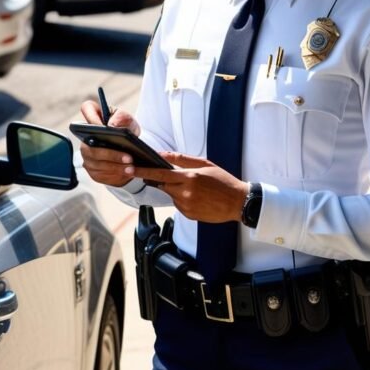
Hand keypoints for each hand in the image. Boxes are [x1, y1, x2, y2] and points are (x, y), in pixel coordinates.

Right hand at [79, 99, 140, 186]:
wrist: (131, 148)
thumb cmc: (127, 129)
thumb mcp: (129, 121)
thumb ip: (122, 118)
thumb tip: (111, 126)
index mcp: (94, 117)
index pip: (86, 108)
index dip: (92, 117)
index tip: (104, 127)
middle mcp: (85, 137)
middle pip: (91, 146)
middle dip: (111, 154)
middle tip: (128, 158)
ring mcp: (87, 155)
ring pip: (97, 163)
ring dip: (116, 167)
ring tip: (131, 168)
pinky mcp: (92, 170)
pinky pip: (101, 174)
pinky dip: (115, 175)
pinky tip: (127, 173)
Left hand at [130, 152, 248, 222]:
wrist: (238, 202)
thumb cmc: (222, 180)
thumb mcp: (204, 164)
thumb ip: (181, 159)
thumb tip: (162, 154)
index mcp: (189, 177)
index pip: (160, 174)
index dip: (143, 171)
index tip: (131, 169)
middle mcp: (186, 193)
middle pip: (162, 186)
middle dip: (162, 181)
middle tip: (174, 177)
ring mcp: (186, 206)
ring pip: (171, 196)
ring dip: (176, 191)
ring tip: (196, 189)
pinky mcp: (189, 215)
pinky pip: (178, 206)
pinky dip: (183, 200)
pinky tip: (198, 198)